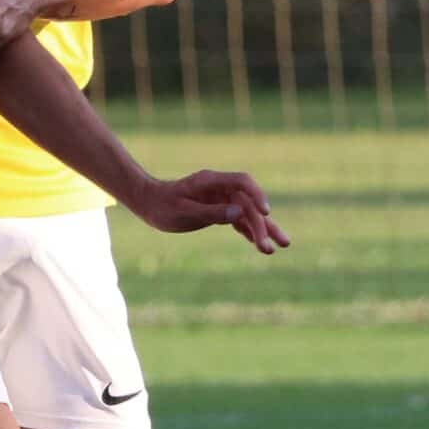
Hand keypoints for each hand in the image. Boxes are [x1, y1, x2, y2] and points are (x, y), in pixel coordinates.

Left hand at [128, 168, 290, 253]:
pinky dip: (249, 232)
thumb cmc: (163, 206)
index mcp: (211, 181)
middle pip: (248, 203)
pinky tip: (260, 245)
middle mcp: (220, 188)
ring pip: (247, 214)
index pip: (242, 182)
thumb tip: (240, 213)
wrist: (149, 203)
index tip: (266, 212)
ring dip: (262, 230)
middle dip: (261, 224)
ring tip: (278, 247)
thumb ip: (211, 212)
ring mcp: (221, 199)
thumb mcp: (184, 211)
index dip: (257, 195)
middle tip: (271, 246)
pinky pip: (239, 220)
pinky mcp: (219, 210)